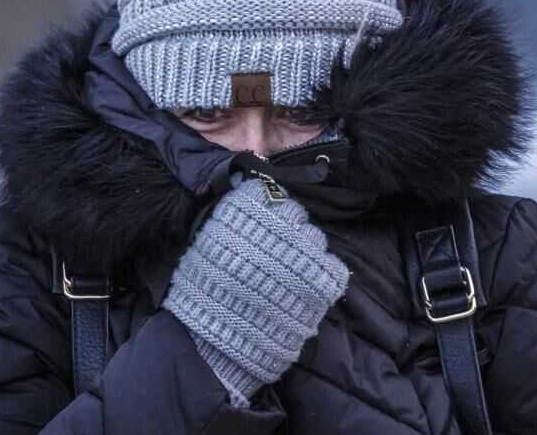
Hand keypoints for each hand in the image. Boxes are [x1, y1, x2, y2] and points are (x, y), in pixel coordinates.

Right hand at [161, 173, 349, 407]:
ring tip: (289, 272)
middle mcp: (279, 225)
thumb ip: (228, 221)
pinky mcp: (322, 283)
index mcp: (244, 213)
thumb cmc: (203, 296)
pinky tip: (309, 285)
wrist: (215, 343)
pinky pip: (334, 267)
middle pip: (294, 213)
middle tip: (275, 249)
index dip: (265, 207)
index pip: (267, 193)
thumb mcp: (205, 246)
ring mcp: (304, 253)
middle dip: (286, 228)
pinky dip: (324, 274)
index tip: (261, 220)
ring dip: (304, 251)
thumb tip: (245, 200)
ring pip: (315, 238)